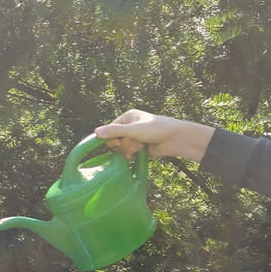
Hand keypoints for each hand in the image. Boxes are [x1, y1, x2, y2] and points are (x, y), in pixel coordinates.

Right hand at [92, 109, 215, 163]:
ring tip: (141, 146)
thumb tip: (95, 132)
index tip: (118, 142)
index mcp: (128, 117)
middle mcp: (129, 126)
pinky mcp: (139, 147)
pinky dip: (130, 155)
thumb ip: (114, 131)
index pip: (110, 129)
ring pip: (121, 147)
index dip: (112, 137)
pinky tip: (135, 155)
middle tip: (134, 142)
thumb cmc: (156, 129)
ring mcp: (134, 137)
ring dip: (130, 149)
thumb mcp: (133, 129)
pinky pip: (128, 153)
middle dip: (124, 143)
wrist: (175, 139)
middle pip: (115, 139)